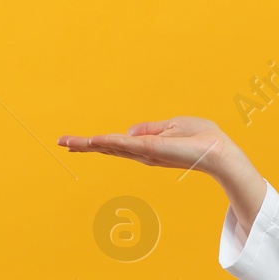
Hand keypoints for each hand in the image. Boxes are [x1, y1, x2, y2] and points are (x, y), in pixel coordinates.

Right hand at [59, 117, 231, 175]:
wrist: (218, 151)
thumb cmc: (200, 138)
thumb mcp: (172, 126)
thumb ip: (150, 129)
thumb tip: (129, 132)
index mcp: (145, 147)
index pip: (114, 144)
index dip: (94, 143)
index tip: (74, 142)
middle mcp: (141, 153)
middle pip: (106, 148)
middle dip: (83, 145)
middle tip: (60, 143)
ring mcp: (144, 152)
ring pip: (110, 146)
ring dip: (88, 144)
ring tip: (66, 142)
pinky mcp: (151, 149)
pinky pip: (125, 144)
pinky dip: (108, 142)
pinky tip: (92, 140)